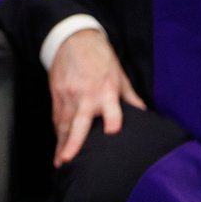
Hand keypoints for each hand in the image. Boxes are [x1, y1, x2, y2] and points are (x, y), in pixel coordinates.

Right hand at [49, 28, 144, 165]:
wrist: (74, 39)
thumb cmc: (101, 57)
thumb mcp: (120, 75)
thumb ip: (130, 96)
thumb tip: (144, 113)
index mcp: (106, 91)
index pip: (111, 110)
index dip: (113, 120)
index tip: (111, 133)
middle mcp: (86, 96)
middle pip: (78, 123)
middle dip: (72, 142)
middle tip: (67, 159)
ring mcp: (69, 95)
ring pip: (63, 124)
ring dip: (61, 143)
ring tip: (60, 162)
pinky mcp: (56, 93)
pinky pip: (57, 117)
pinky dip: (57, 132)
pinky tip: (58, 145)